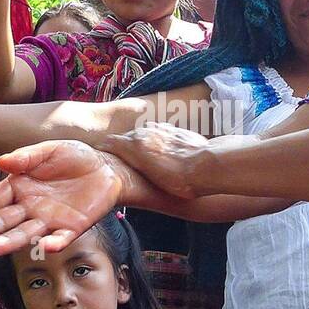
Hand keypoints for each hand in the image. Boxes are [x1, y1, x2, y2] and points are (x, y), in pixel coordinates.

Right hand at [0, 140, 125, 254]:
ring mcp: (50, 220)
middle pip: (4, 220)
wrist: (108, 167)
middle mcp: (30, 207)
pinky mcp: (72, 229)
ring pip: (25, 234)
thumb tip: (1, 163)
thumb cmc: (75, 157)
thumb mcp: (50, 150)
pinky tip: (45, 247)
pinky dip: (53, 244)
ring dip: (9, 242)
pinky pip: (60, 239)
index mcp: (21, 186)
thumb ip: (27, 157)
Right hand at [97, 122, 214, 198]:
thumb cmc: (178, 180)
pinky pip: (158, 135)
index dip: (104, 151)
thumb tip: (123, 161)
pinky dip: (156, 144)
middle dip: (123, 149)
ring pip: (143, 135)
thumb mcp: (149, 177)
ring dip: (141, 146)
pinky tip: (162, 155)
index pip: (110, 143)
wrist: (208, 165)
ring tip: (144, 161)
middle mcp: (145, 131)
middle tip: (122, 163)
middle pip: (126, 138)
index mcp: (134, 142)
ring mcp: (161, 128)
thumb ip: (132, 164)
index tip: (101, 159)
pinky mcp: (175, 130)